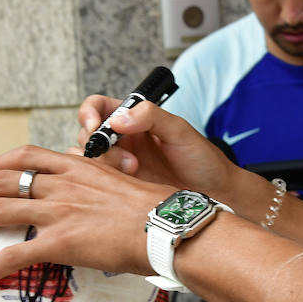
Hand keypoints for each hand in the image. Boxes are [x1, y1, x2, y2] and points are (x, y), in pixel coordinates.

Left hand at [0, 144, 176, 288]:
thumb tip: (90, 186)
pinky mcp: (61, 241)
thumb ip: (97, 180)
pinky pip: (14, 254)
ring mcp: (59, 210)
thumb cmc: (155, 209)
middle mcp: (62, 183)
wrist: (167, 226)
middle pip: (1, 179)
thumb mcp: (122, 180)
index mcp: (77, 165)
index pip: (26, 155)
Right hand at [76, 94, 245, 197]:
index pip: (99, 107)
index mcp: (134, 119)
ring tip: (132, 172)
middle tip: (128, 159)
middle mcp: (122, 139)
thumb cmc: (201, 159)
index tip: (96, 125)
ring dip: (102, 164)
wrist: (215, 194)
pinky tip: (126, 185)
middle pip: (88, 134)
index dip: (89, 113)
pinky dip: (100, 182)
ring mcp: (119, 164)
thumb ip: (151, 116)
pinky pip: (95, 181)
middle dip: (99, 144)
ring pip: (88, 159)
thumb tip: (119, 119)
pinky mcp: (120, 187)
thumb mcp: (180, 130)